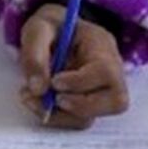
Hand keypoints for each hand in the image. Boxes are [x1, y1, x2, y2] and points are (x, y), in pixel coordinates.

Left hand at [19, 3, 127, 129]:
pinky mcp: (88, 104)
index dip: (81, 82)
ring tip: (32, 98)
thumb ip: (34, 55)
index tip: (54, 81)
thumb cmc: (51, 27)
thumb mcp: (38, 29)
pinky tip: (37, 102)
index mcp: (102, 46)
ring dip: (60, 115)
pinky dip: (56, 117)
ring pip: (94, 117)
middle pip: (115, 101)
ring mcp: (101, 91)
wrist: (53, 32)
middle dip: (77, 106)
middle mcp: (111, 72)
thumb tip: (37, 89)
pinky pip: (78, 120)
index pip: (106, 72)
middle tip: (49, 98)